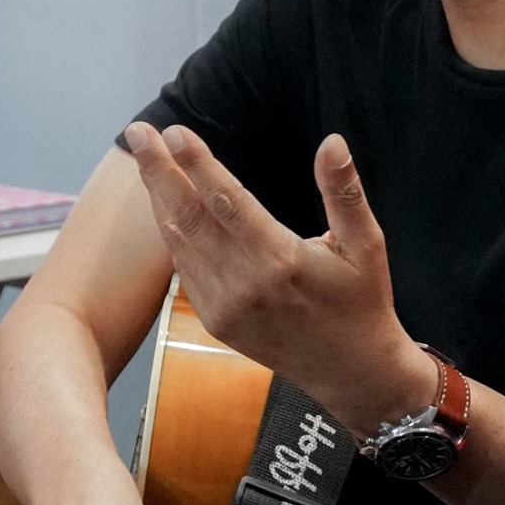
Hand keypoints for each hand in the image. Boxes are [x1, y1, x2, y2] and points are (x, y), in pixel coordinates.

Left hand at [123, 124, 430, 435]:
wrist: (350, 373)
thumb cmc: (361, 302)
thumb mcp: (366, 246)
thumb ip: (344, 192)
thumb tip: (332, 142)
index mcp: (282, 260)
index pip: (227, 200)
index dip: (198, 163)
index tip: (174, 131)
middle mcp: (245, 284)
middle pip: (189, 215)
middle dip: (160, 170)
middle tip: (138, 131)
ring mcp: (224, 306)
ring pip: (179, 240)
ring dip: (159, 195)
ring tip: (145, 155)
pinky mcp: (215, 320)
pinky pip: (184, 267)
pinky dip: (170, 230)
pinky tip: (163, 201)